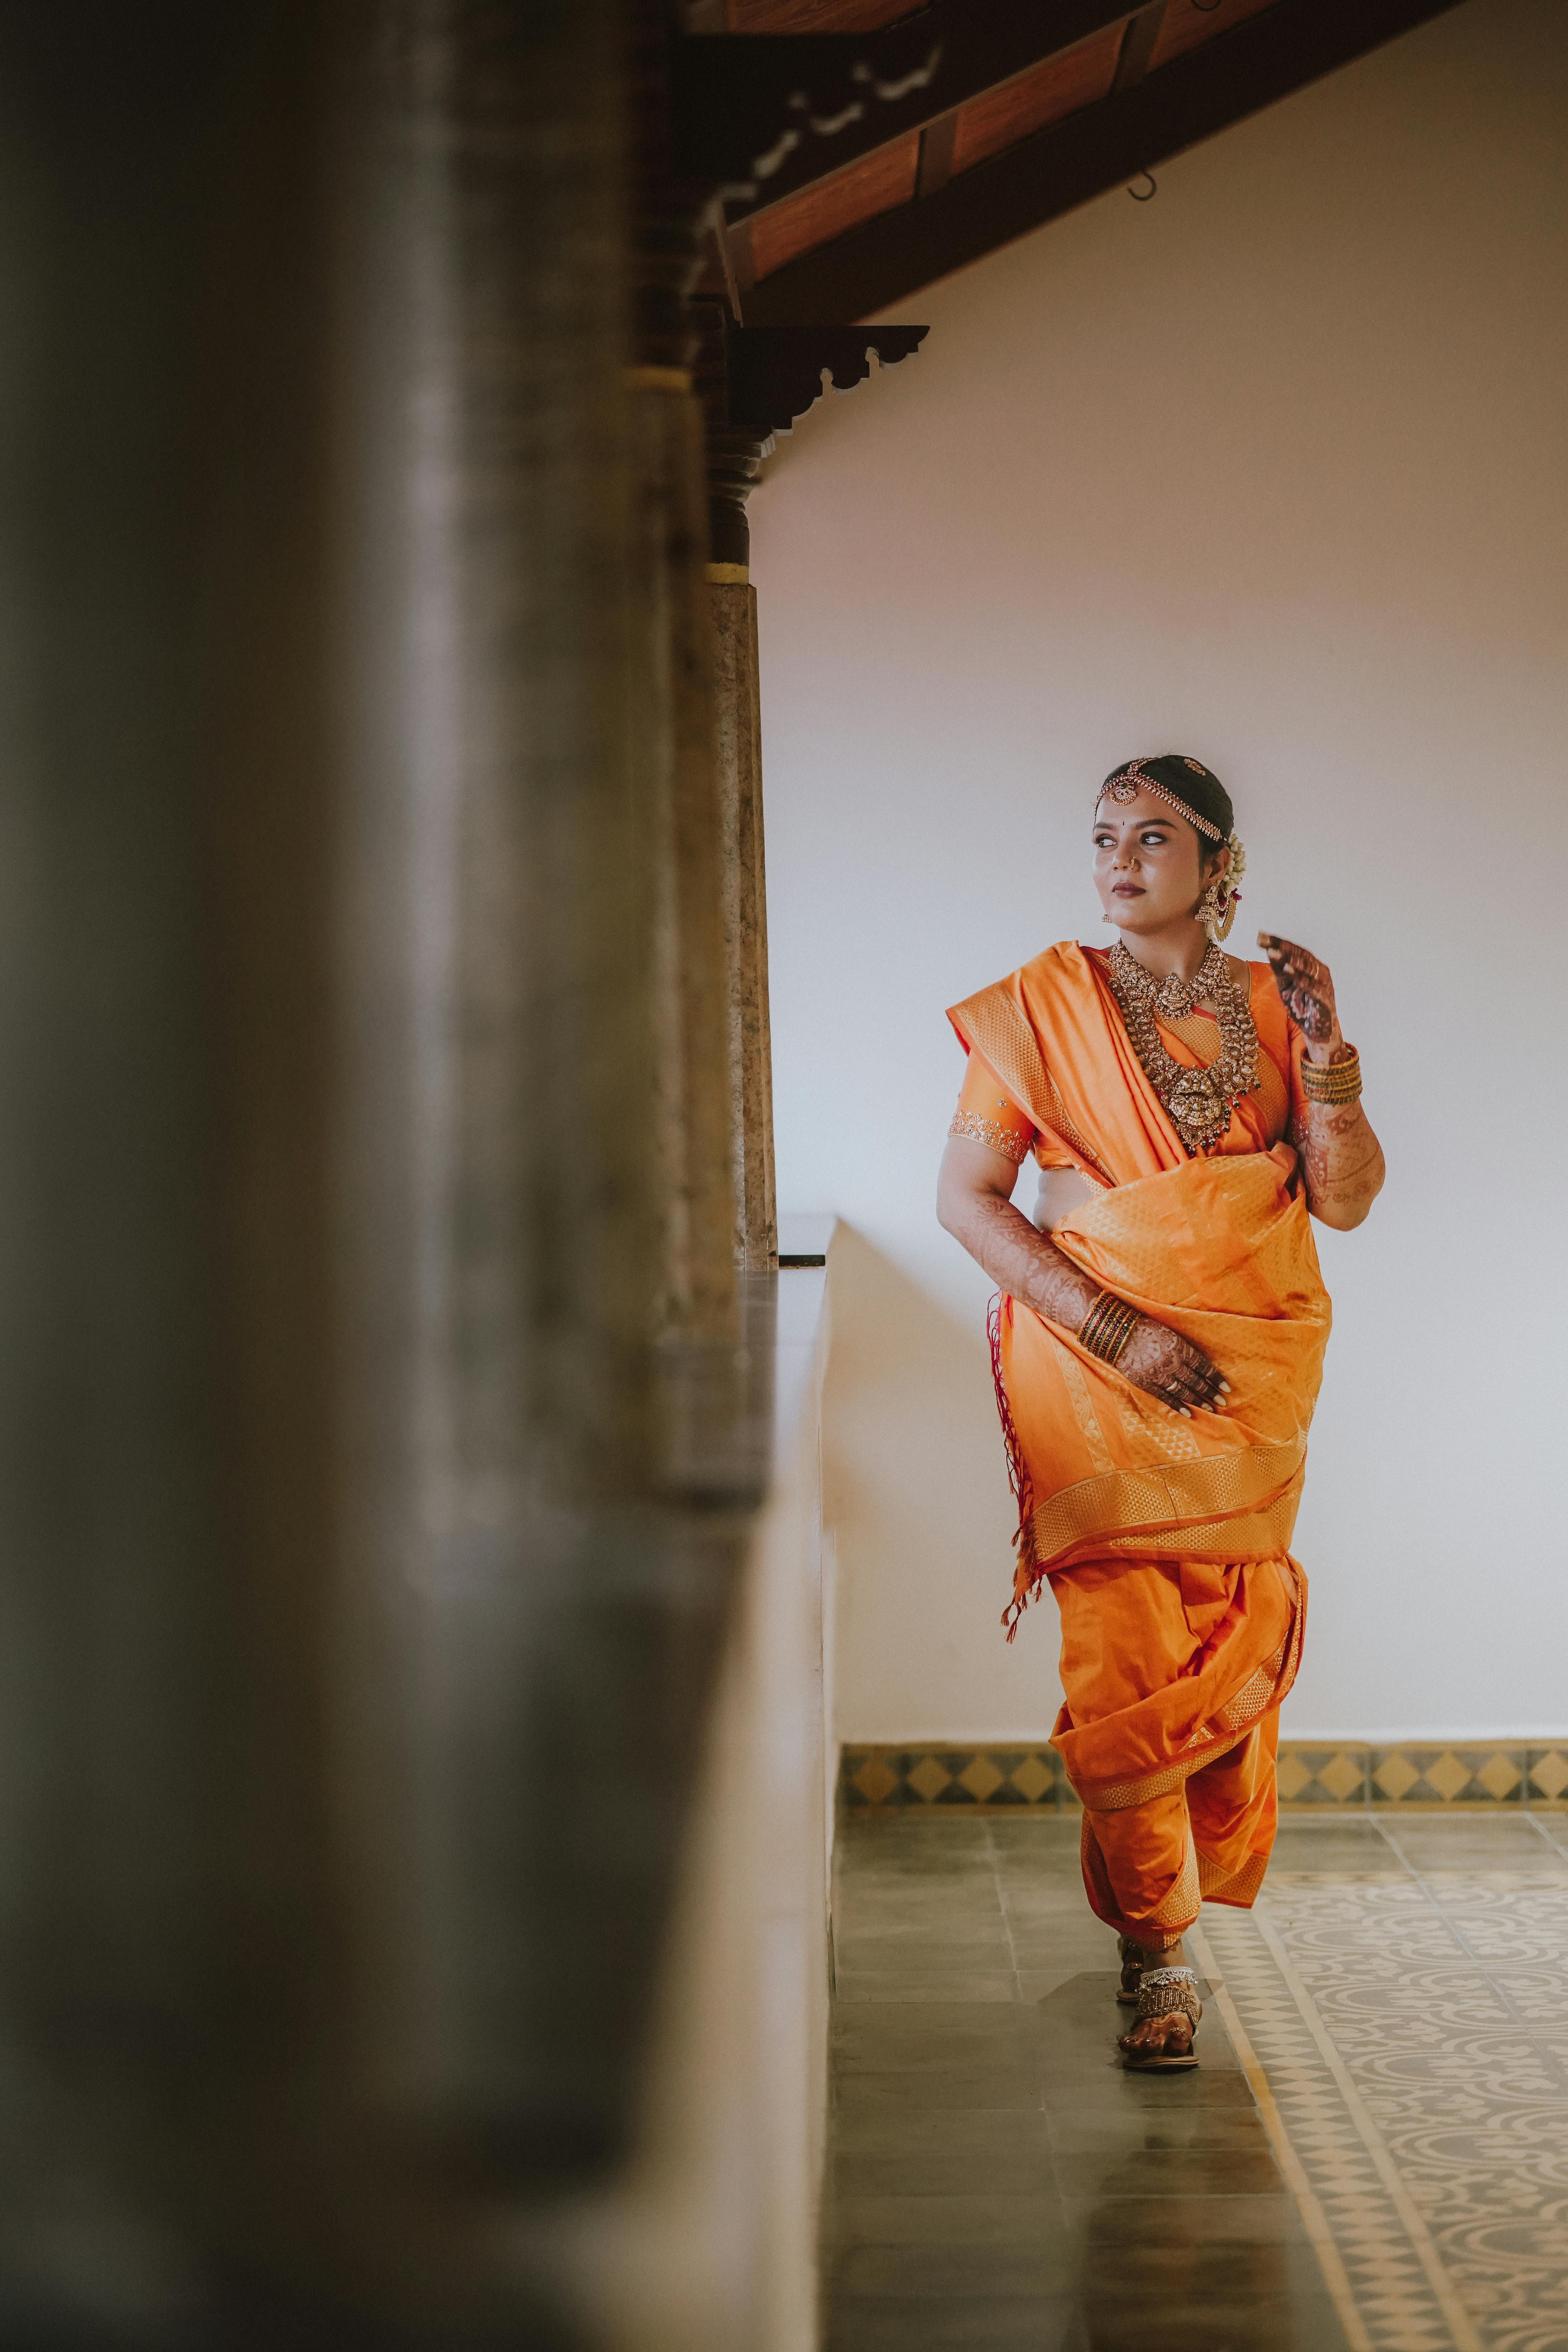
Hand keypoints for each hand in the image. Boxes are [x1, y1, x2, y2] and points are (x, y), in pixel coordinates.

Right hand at [1111, 1311, 1226, 1416]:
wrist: (1118, 1334)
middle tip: (1222, 1402)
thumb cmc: (1145, 1330)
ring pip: (1182, 1390)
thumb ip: (1183, 1349)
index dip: (1215, 1378)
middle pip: (1195, 1380)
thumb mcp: (1169, 1334)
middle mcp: (1171, 1362)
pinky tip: (1189, 1413)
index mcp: (1179, 1347)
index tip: (1227, 1388)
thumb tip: (1199, 1366)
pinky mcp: (1146, 1383)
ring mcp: (1158, 1374)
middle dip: (1210, 1392)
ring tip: (1210, 1408)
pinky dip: (1177, 1405)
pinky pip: (1165, 1396)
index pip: (1202, 1366)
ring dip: (1197, 1400)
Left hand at [1257, 932, 1343, 1062]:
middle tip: (1265, 941)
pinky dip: (1301, 978)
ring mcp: (1324, 984)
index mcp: (1310, 966)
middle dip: (1282, 947)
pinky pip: (1313, 987)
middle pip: (1301, 954)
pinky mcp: (1324, 999)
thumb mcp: (1286, 985)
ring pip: (1308, 968)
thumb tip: (1269, 949)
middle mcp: (1319, 971)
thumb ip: (1279, 969)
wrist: (1317, 1030)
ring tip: (1275, 952)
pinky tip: (1289, 971)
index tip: (1260, 935)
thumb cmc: (1302, 1005)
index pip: (1293, 949)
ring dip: (1290, 960)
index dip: (1277, 942)